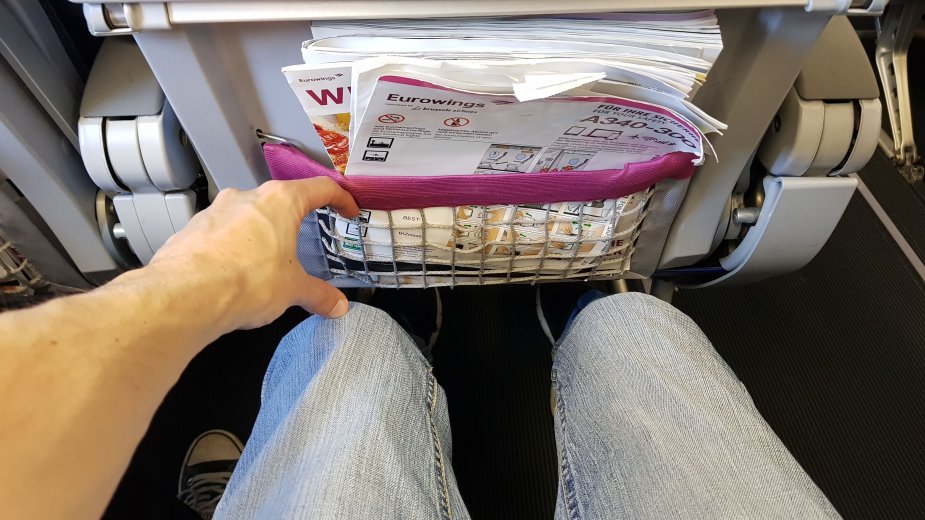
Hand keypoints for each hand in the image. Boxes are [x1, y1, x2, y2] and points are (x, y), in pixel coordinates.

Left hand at [147, 177, 358, 328]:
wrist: (185, 296)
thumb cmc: (243, 280)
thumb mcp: (292, 290)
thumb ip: (318, 295)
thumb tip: (335, 304)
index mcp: (279, 202)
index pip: (320, 188)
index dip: (340, 198)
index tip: (346, 209)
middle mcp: (245, 198)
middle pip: (279, 201)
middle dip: (292, 221)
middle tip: (302, 241)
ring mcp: (215, 211)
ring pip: (246, 217)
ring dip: (259, 235)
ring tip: (265, 265)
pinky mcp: (192, 230)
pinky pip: (219, 234)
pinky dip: (231, 249)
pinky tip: (234, 274)